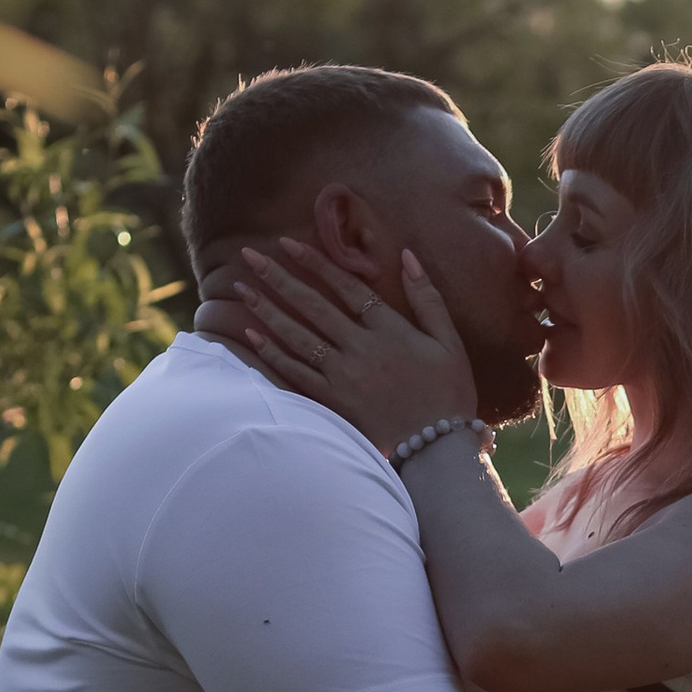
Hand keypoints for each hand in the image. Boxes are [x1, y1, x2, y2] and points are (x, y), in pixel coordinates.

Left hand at [235, 238, 474, 455]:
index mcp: (389, 329)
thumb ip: (427, 297)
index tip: (288, 243)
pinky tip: (252, 335)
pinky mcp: (333, 401)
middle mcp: (361, 348)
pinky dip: (272, 354)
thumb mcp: (449, 341)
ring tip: (241, 289)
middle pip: (312, 305)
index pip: (346, 286)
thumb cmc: (449, 392)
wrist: (437, 448)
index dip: (316, 262)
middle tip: (249, 257)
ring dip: (267, 310)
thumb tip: (408, 256)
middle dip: (278, 277)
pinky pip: (296, 373)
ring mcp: (343, 375)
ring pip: (297, 336)